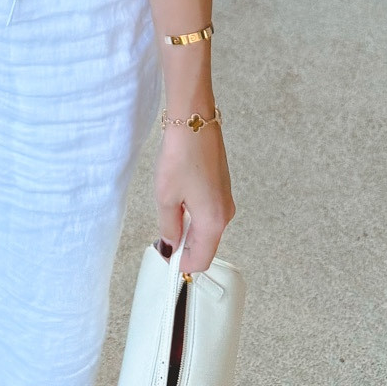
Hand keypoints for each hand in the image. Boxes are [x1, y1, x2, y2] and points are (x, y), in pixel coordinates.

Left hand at [155, 120, 234, 273]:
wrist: (194, 121)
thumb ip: (169, 227)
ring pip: (206, 228)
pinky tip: (178, 200)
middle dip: (184, 247)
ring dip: (188, 230)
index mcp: (214, 221)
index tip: (164, 258)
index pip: (201, 259)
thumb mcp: (166, 196)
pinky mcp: (221, 186)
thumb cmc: (181, 156)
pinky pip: (208, 212)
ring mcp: (225, 199)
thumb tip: (171, 246)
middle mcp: (225, 213)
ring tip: (167, 214)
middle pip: (205, 245)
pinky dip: (193, 215)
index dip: (182, 264)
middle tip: (161, 238)